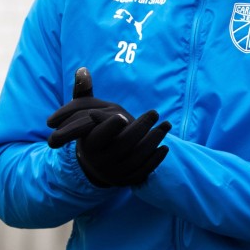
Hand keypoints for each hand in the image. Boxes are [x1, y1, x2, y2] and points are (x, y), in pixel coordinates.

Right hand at [47, 68, 171, 186]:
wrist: (94, 165)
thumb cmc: (92, 132)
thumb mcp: (83, 114)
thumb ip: (83, 92)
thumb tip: (83, 68)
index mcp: (89, 145)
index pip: (100, 135)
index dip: (112, 125)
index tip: (124, 114)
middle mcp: (100, 162)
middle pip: (124, 144)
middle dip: (141, 127)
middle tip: (155, 112)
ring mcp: (115, 174)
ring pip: (137, 158)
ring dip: (154, 140)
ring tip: (166, 125)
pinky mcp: (128, 181)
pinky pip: (145, 171)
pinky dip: (156, 159)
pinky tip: (164, 146)